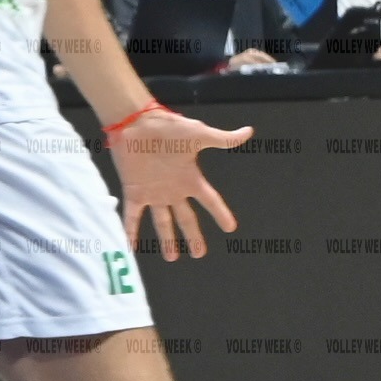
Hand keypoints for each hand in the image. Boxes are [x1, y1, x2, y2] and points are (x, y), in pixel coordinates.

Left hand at [106, 105, 252, 261]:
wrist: (136, 122)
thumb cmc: (168, 127)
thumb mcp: (199, 134)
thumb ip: (223, 139)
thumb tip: (249, 131)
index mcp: (190, 178)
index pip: (210, 201)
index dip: (220, 214)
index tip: (230, 228)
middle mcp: (173, 189)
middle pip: (186, 219)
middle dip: (193, 237)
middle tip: (200, 254)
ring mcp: (153, 192)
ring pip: (162, 222)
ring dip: (166, 240)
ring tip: (172, 258)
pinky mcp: (134, 191)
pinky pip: (132, 216)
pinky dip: (131, 231)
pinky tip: (131, 246)